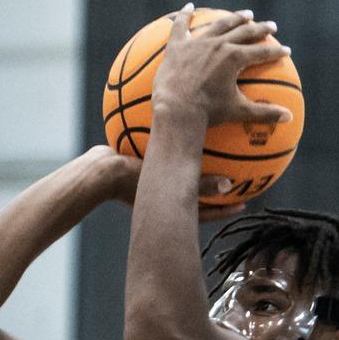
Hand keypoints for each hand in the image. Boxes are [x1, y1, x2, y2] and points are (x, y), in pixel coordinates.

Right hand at [83, 146, 249, 220]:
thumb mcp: (166, 178)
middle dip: (212, 187)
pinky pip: (163, 157)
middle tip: (235, 178)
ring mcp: (148, 184)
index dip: (223, 210)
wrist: (95, 172)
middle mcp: (160, 198)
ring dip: (193, 168)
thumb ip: (196, 181)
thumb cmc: (128, 178)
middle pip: (192, 195)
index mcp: (168, 206)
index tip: (243, 203)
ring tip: (211, 150)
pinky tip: (178, 127)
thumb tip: (229, 185)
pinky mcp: (137, 168)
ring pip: (178, 177)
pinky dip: (172, 148)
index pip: (202, 212)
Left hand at [150, 7, 293, 130]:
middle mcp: (219, 44)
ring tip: (246, 15)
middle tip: (271, 27)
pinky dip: (185, 15)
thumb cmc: (207, 112)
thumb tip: (289, 118)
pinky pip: (181, 26)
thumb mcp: (238, 112)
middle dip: (261, 29)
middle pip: (245, 32)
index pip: (261, 52)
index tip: (286, 51)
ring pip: (220, 25)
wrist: (175, 109)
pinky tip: (189, 6)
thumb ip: (264, 113)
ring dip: (235, 18)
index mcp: (235, 58)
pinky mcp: (178, 46)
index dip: (276, 52)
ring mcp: (197, 43)